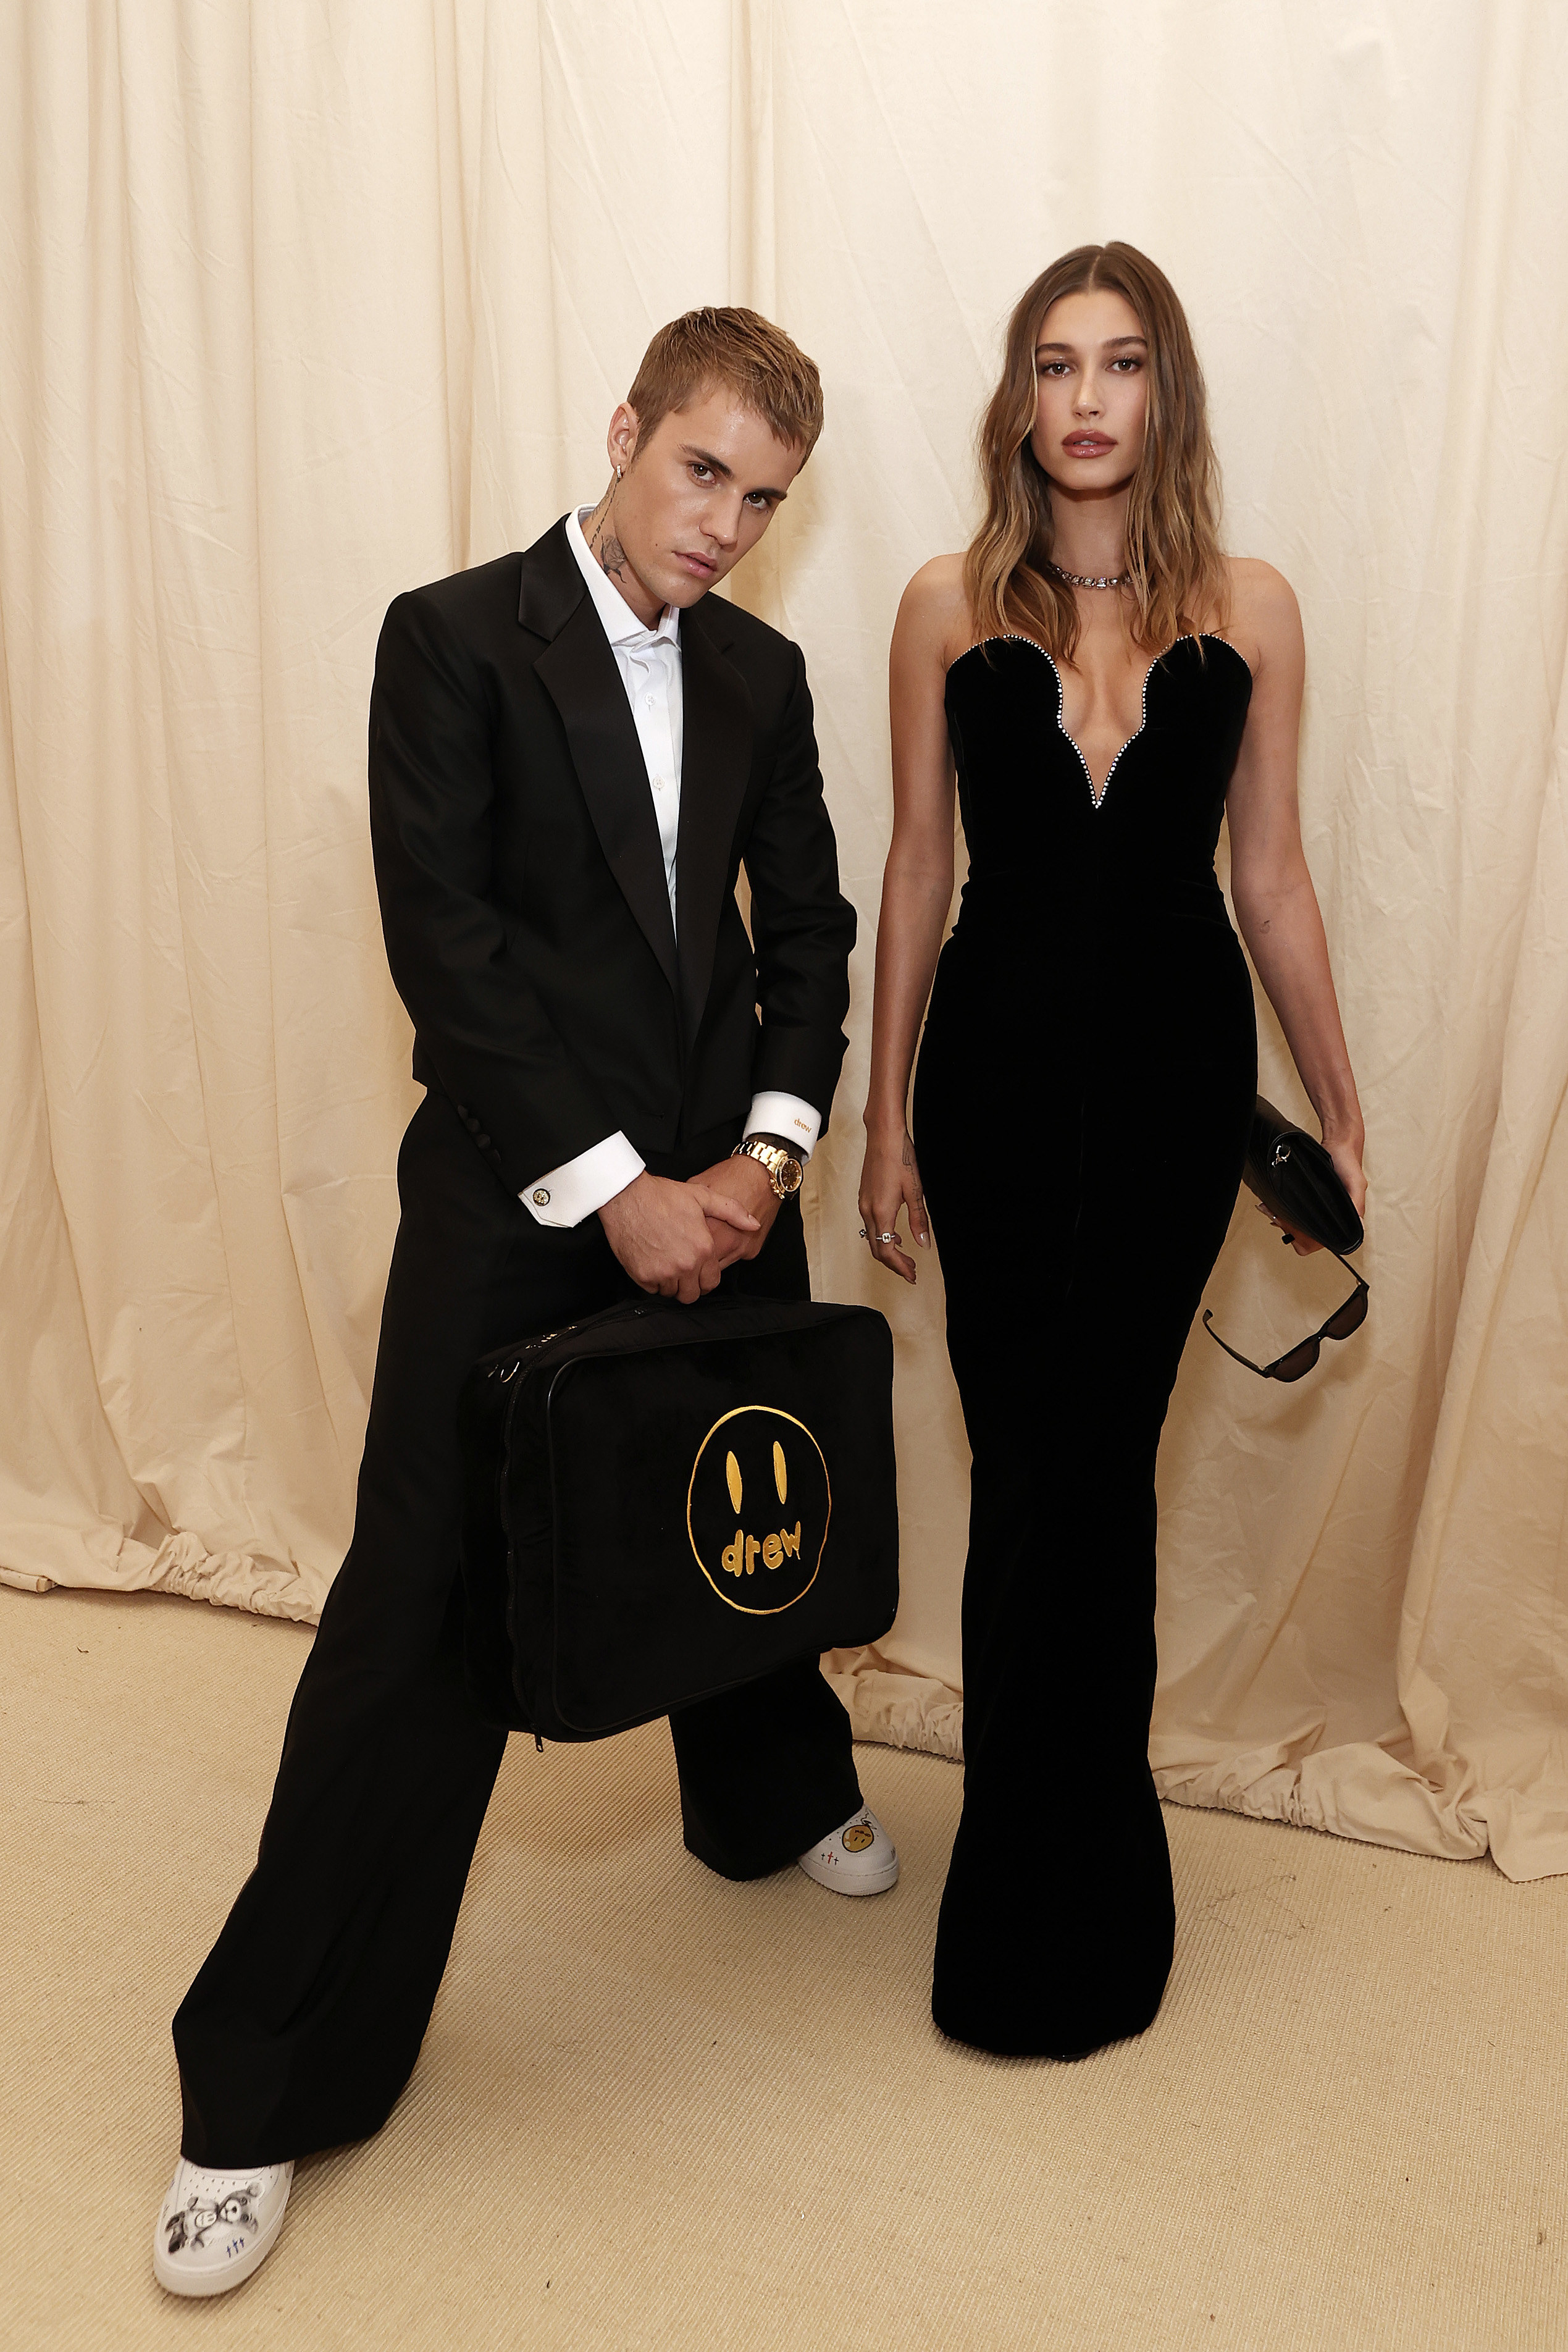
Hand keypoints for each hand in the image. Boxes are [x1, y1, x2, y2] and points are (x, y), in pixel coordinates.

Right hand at [598, 1171, 757, 1301]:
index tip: (698, 1270)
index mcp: (703, 1249)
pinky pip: (652, 1289)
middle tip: (681, 1270)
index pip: (711, 1282)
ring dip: (670, 1283)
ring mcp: (663, 1272)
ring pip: (671, 1293)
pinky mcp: (642, 1275)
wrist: (626, 1195)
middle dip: (689, 1285)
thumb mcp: (702, 1196)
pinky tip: (651, 1261)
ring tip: (666, 1262)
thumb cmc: (662, 1195)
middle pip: (692, 1294)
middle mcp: (685, 1265)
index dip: (705, 1278)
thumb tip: (754, 1224)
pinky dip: (652, 1280)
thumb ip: (732, 1211)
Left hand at [686, 1152, 781, 1269]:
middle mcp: (726, 1242)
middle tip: (686, 1251)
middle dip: (693, 1262)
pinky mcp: (751, 1252)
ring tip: (704, 1246)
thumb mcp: (698, 1186)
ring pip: (717, 1268)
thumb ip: (686, 1207)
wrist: (761, 1175)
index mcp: (710, 1229)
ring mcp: (741, 1249)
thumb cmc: (732, 1177)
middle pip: (703, 1267)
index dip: (679, 1253)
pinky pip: (733, 1260)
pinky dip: (725, 1254)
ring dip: (709, 1261)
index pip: (689, 1254)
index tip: (675, 1248)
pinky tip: (723, 1239)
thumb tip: (674, 1217)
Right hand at [858, 1125, 929, 1283]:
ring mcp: (863, 1203)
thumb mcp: (915, 1192)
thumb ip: (919, 1221)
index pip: (887, 1250)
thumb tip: (923, 1244)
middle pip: (877, 1248)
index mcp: (881, 1212)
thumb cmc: (900, 1158)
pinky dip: (883, 1236)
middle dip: (894, 1264)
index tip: (912, 1274)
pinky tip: (897, 1234)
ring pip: (872, 1238)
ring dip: (888, 1250)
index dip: (899, 1266)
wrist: (883, 1136)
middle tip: (911, 1271)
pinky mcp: (864, 1197)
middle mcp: (868, 1210)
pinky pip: (870, 1225)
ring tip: (906, 1257)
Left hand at [1259, 1134, 1366, 1256]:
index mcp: (1346, 1221)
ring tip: (1271, 1210)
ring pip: (1298, 1229)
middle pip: (1305, 1239)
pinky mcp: (1309, 1203)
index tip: (1291, 1224)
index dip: (1304, 1238)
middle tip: (1276, 1216)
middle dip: (1289, 1229)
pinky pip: (1294, 1215)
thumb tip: (1358, 1226)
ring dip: (1283, 1221)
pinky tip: (1272, 1206)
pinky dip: (1282, 1212)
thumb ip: (1356, 1204)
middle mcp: (1331, 1220)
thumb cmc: (1349, 1163)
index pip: (1321, 1243)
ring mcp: (1319, 1212)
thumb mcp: (1356, 1183)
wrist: (1339, 1144)